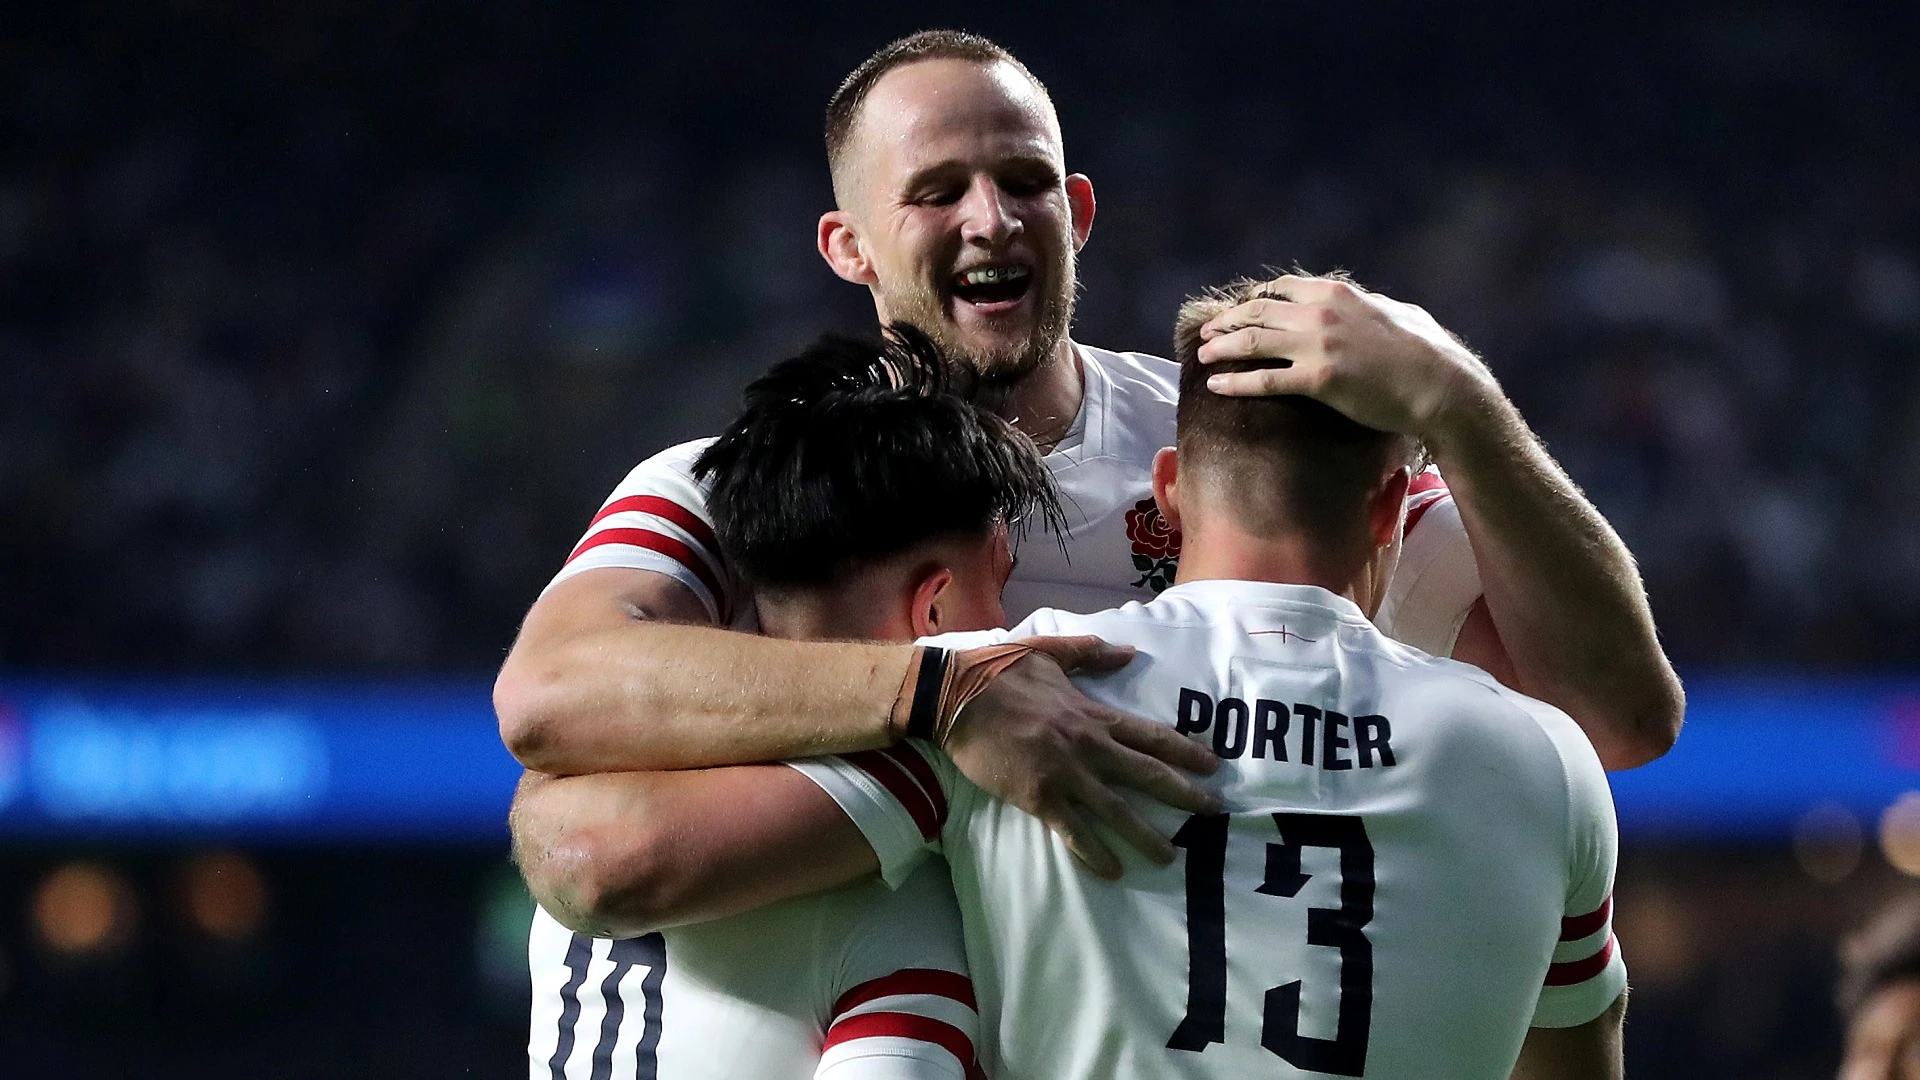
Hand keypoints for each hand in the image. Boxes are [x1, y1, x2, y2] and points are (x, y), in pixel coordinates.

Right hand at [943, 635, 1222, 878]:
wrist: (955, 697)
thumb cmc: (998, 671)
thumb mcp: (1049, 653)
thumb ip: (1091, 655)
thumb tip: (1129, 653)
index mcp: (1093, 713)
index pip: (1151, 736)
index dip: (1185, 751)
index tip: (1212, 765)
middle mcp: (1088, 746)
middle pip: (1148, 774)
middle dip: (1185, 794)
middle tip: (1214, 812)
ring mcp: (1066, 774)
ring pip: (1118, 811)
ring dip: (1146, 835)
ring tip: (1169, 856)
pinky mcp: (1039, 797)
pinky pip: (1075, 832)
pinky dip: (1095, 853)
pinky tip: (1113, 871)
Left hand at [1196, 274, 1501, 447]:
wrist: (1441, 385)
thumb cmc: (1427, 351)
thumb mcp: (1393, 311)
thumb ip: (1366, 304)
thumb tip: (1360, 300)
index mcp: (1337, 292)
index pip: (1281, 288)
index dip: (1252, 299)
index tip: (1236, 310)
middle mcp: (1321, 313)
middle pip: (1258, 312)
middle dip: (1227, 321)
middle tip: (1207, 331)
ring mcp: (1318, 345)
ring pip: (1253, 342)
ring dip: (1221, 347)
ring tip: (1202, 354)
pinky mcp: (1319, 380)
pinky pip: (1265, 380)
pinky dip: (1235, 382)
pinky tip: (1216, 385)